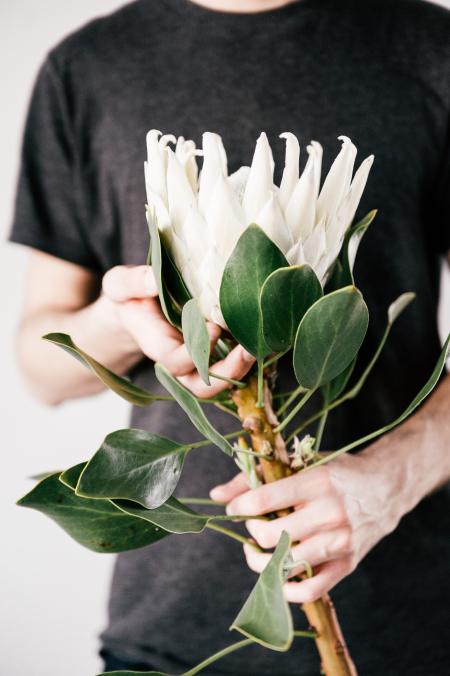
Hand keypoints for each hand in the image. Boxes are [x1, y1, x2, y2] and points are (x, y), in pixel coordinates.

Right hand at [101, 264, 254, 396]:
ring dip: (241, 370)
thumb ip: (132, 282)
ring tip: (260, 349)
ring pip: (219, 383)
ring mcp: (195, 362)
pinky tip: (264, 340)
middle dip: (227, 375)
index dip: (196, 352)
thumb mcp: (120, 285)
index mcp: (156, 346)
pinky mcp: (211, 354)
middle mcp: (178, 361)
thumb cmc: (130, 296)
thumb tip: (152, 280)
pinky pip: (230, 367)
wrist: (136, 308)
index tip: (214, 328)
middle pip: (201, 387)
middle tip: (248, 351)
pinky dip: (247, 359)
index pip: (176, 362)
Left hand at [210, 449, 401, 602]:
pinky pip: (310, 590)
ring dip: (260, 562)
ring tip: (256, 550)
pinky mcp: (347, 564)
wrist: (386, 487)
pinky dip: (285, 590)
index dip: (239, 506)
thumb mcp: (303, 463)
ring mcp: (340, 542)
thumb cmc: (338, 472)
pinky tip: (275, 575)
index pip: (264, 500)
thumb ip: (258, 477)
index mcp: (317, 482)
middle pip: (272, 536)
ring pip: (287, 565)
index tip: (234, 507)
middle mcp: (330, 513)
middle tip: (252, 526)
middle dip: (251, 533)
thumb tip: (216, 495)